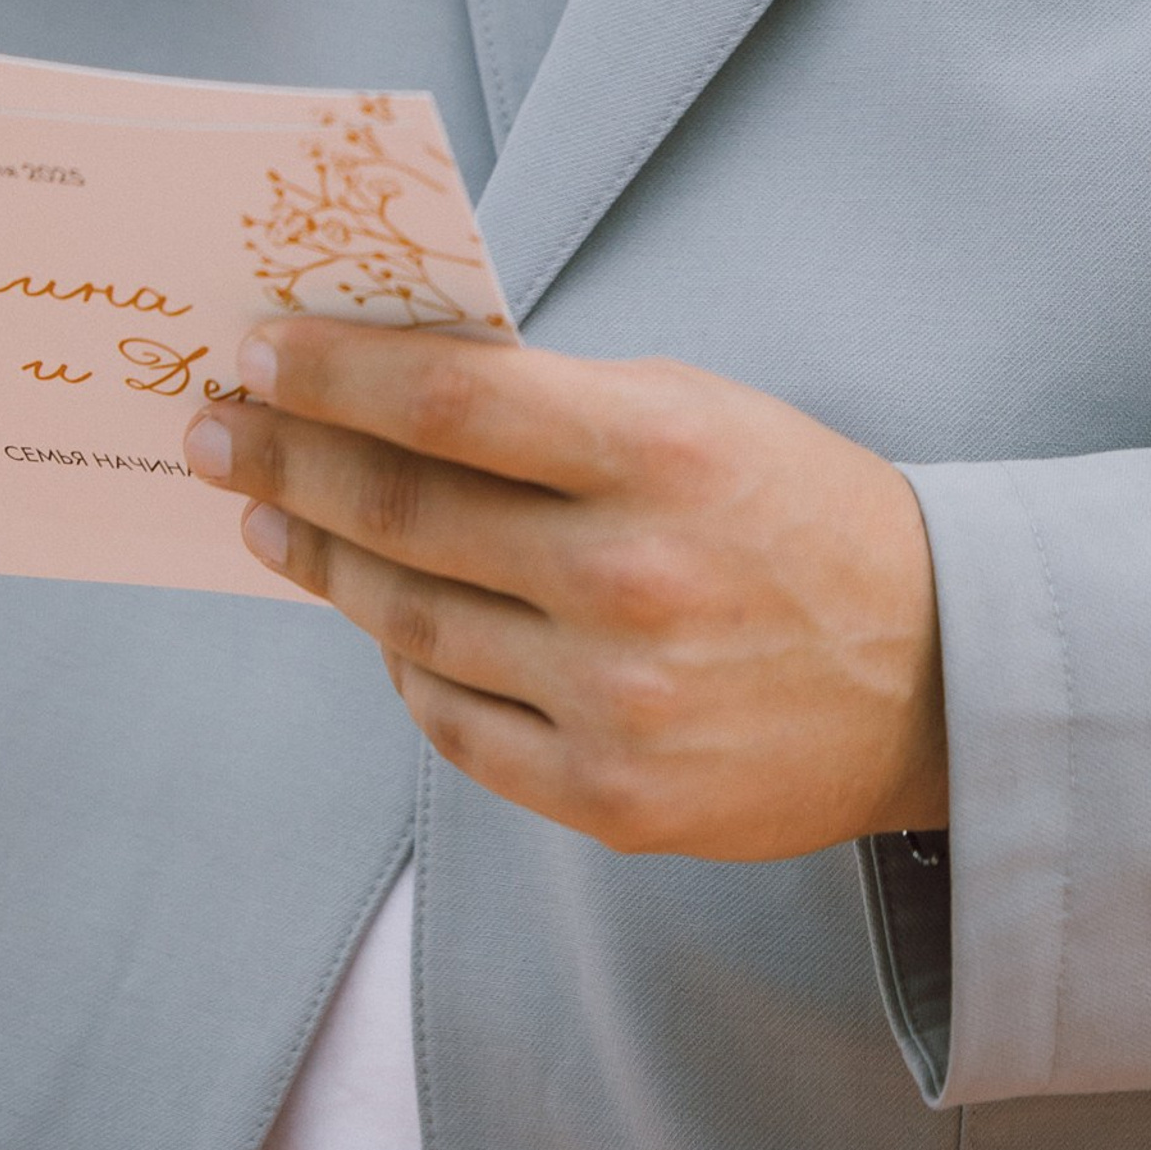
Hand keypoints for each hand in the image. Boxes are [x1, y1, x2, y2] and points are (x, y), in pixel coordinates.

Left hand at [186, 328, 946, 859]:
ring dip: (321, 562)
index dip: (331, 374)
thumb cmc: (790, 510)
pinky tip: (373, 622)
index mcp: (653, 452)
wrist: (936, 672)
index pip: (446, 400)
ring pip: (409, 623)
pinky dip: (402, 665)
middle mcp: (628, 579)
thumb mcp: (687, 410)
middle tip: (214, 432)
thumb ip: (548, 404)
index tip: (254, 351)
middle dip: (285, 461)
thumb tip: (381, 376)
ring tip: (270, 516)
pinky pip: (455, 725)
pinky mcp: (612, 798)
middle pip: (401, 513)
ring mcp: (616, 700)